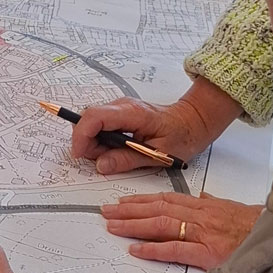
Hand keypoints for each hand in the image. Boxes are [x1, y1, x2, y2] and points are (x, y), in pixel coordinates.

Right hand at [69, 77, 240, 176]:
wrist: (193, 121)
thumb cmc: (181, 135)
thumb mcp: (157, 155)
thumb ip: (127, 160)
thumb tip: (101, 165)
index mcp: (133, 114)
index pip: (95, 117)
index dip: (82, 135)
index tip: (80, 153)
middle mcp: (122, 106)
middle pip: (89, 120)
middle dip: (88, 143)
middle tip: (104, 160)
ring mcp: (120, 109)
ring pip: (92, 124)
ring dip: (95, 143)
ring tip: (115, 156)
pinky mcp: (119, 114)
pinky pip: (100, 126)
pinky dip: (101, 141)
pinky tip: (117, 150)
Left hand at [102, 191, 259, 269]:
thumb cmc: (259, 225)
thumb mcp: (235, 209)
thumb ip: (215, 203)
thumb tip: (202, 197)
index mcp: (205, 206)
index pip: (166, 199)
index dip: (142, 200)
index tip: (122, 201)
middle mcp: (200, 216)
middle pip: (157, 208)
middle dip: (129, 210)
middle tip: (106, 211)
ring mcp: (202, 233)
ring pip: (161, 224)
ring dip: (134, 224)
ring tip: (113, 226)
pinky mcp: (208, 253)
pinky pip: (175, 248)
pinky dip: (153, 248)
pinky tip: (135, 249)